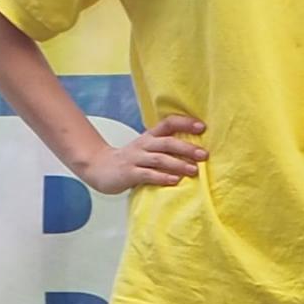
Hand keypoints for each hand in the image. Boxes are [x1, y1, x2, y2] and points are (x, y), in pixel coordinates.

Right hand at [78, 113, 205, 192]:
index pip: (168, 123)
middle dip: (187, 148)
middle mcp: (143, 145)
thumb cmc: (130, 159)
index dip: (185, 123)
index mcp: (149, 136)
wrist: (98, 167)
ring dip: (178, 164)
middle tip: (204, 155)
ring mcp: (135, 159)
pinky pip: (148, 175)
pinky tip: (175, 180)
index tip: (202, 127)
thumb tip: (196, 149)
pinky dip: (162, 177)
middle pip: (167, 142)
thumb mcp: (147, 148)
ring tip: (194, 170)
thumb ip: (165, 147)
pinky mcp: (129, 173)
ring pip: (159, 159)